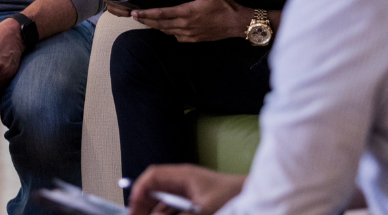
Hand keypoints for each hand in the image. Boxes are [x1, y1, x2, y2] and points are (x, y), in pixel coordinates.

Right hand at [127, 163, 245, 214]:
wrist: (253, 196)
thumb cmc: (232, 196)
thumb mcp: (203, 210)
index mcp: (183, 175)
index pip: (152, 176)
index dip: (139, 190)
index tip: (133, 206)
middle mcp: (182, 180)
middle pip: (154, 188)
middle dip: (143, 203)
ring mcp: (187, 189)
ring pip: (162, 200)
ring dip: (153, 210)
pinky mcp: (193, 199)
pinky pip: (172, 206)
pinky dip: (164, 213)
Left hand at [132, 0, 248, 41]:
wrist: (240, 24)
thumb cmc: (226, 5)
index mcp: (187, 13)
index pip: (161, 14)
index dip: (146, 14)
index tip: (135, 12)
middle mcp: (186, 26)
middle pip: (160, 24)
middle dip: (146, 20)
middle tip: (134, 16)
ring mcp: (191, 34)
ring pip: (167, 31)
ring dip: (156, 26)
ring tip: (147, 21)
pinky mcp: (196, 39)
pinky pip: (178, 37)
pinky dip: (169, 32)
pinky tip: (167, 28)